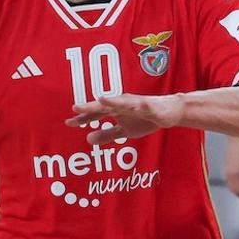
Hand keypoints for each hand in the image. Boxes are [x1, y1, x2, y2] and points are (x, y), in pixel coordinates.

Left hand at [65, 94, 183, 143]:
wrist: (169, 112)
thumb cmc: (145, 118)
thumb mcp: (124, 131)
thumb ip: (107, 134)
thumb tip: (88, 139)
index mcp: (116, 110)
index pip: (97, 114)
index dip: (84, 118)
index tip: (69, 122)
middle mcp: (122, 104)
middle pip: (104, 106)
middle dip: (91, 107)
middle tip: (76, 108)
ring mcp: (135, 104)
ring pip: (121, 102)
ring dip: (111, 101)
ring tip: (100, 100)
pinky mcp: (149, 106)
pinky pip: (141, 105)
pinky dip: (136, 104)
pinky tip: (134, 105)